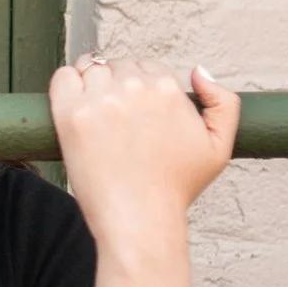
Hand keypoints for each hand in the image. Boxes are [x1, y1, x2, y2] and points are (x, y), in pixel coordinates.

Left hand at [49, 59, 237, 250]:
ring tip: (95, 114)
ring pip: (91, 69)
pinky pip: (63, 78)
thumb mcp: (219, 147)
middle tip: (115, 119)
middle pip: (119, 66)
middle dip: (118, 85)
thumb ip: (224, 103)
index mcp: (168, 88)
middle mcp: (134, 87)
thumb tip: (199, 72)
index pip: (149, 67)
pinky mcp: (72, 115)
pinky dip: (67, 83)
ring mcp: (101, 99)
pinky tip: (74, 104)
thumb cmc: (176, 189)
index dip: (142, 88)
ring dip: (92, 83)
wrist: (140, 220)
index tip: (136, 113)